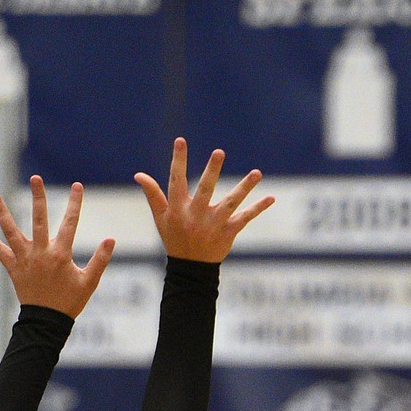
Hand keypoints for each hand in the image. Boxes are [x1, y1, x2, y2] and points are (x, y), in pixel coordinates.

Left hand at [0, 176, 114, 318]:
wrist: (47, 322)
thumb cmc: (70, 302)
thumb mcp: (89, 282)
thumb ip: (100, 260)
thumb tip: (111, 239)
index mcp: (60, 255)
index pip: (70, 223)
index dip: (75, 204)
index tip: (77, 186)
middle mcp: (40, 253)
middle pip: (39, 219)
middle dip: (38, 197)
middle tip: (35, 178)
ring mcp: (24, 259)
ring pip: (11, 230)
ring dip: (2, 211)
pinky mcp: (13, 267)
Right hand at [134, 138, 274, 262]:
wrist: (191, 269)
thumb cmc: (175, 238)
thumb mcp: (161, 218)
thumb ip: (153, 195)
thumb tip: (139, 174)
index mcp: (178, 209)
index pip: (177, 180)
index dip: (178, 160)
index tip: (180, 141)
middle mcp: (197, 215)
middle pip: (205, 189)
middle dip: (211, 171)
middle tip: (219, 152)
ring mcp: (215, 224)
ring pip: (231, 202)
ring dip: (245, 187)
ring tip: (257, 172)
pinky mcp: (229, 232)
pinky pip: (246, 218)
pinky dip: (258, 208)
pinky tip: (271, 197)